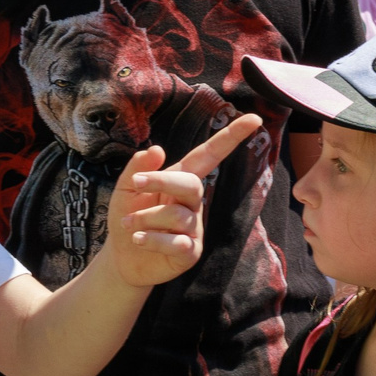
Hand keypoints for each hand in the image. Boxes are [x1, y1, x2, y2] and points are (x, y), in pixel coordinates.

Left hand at [103, 114, 264, 289]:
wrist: (122, 257)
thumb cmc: (128, 217)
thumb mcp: (126, 188)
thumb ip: (138, 168)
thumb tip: (157, 149)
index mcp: (181, 180)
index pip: (209, 155)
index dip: (231, 137)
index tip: (254, 118)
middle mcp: (192, 202)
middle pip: (192, 184)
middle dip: (162, 181)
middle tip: (135, 184)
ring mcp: (194, 228)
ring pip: (177, 215)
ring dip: (145, 217)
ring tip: (129, 224)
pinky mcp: (191, 252)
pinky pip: (178, 243)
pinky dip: (153, 239)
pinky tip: (139, 240)